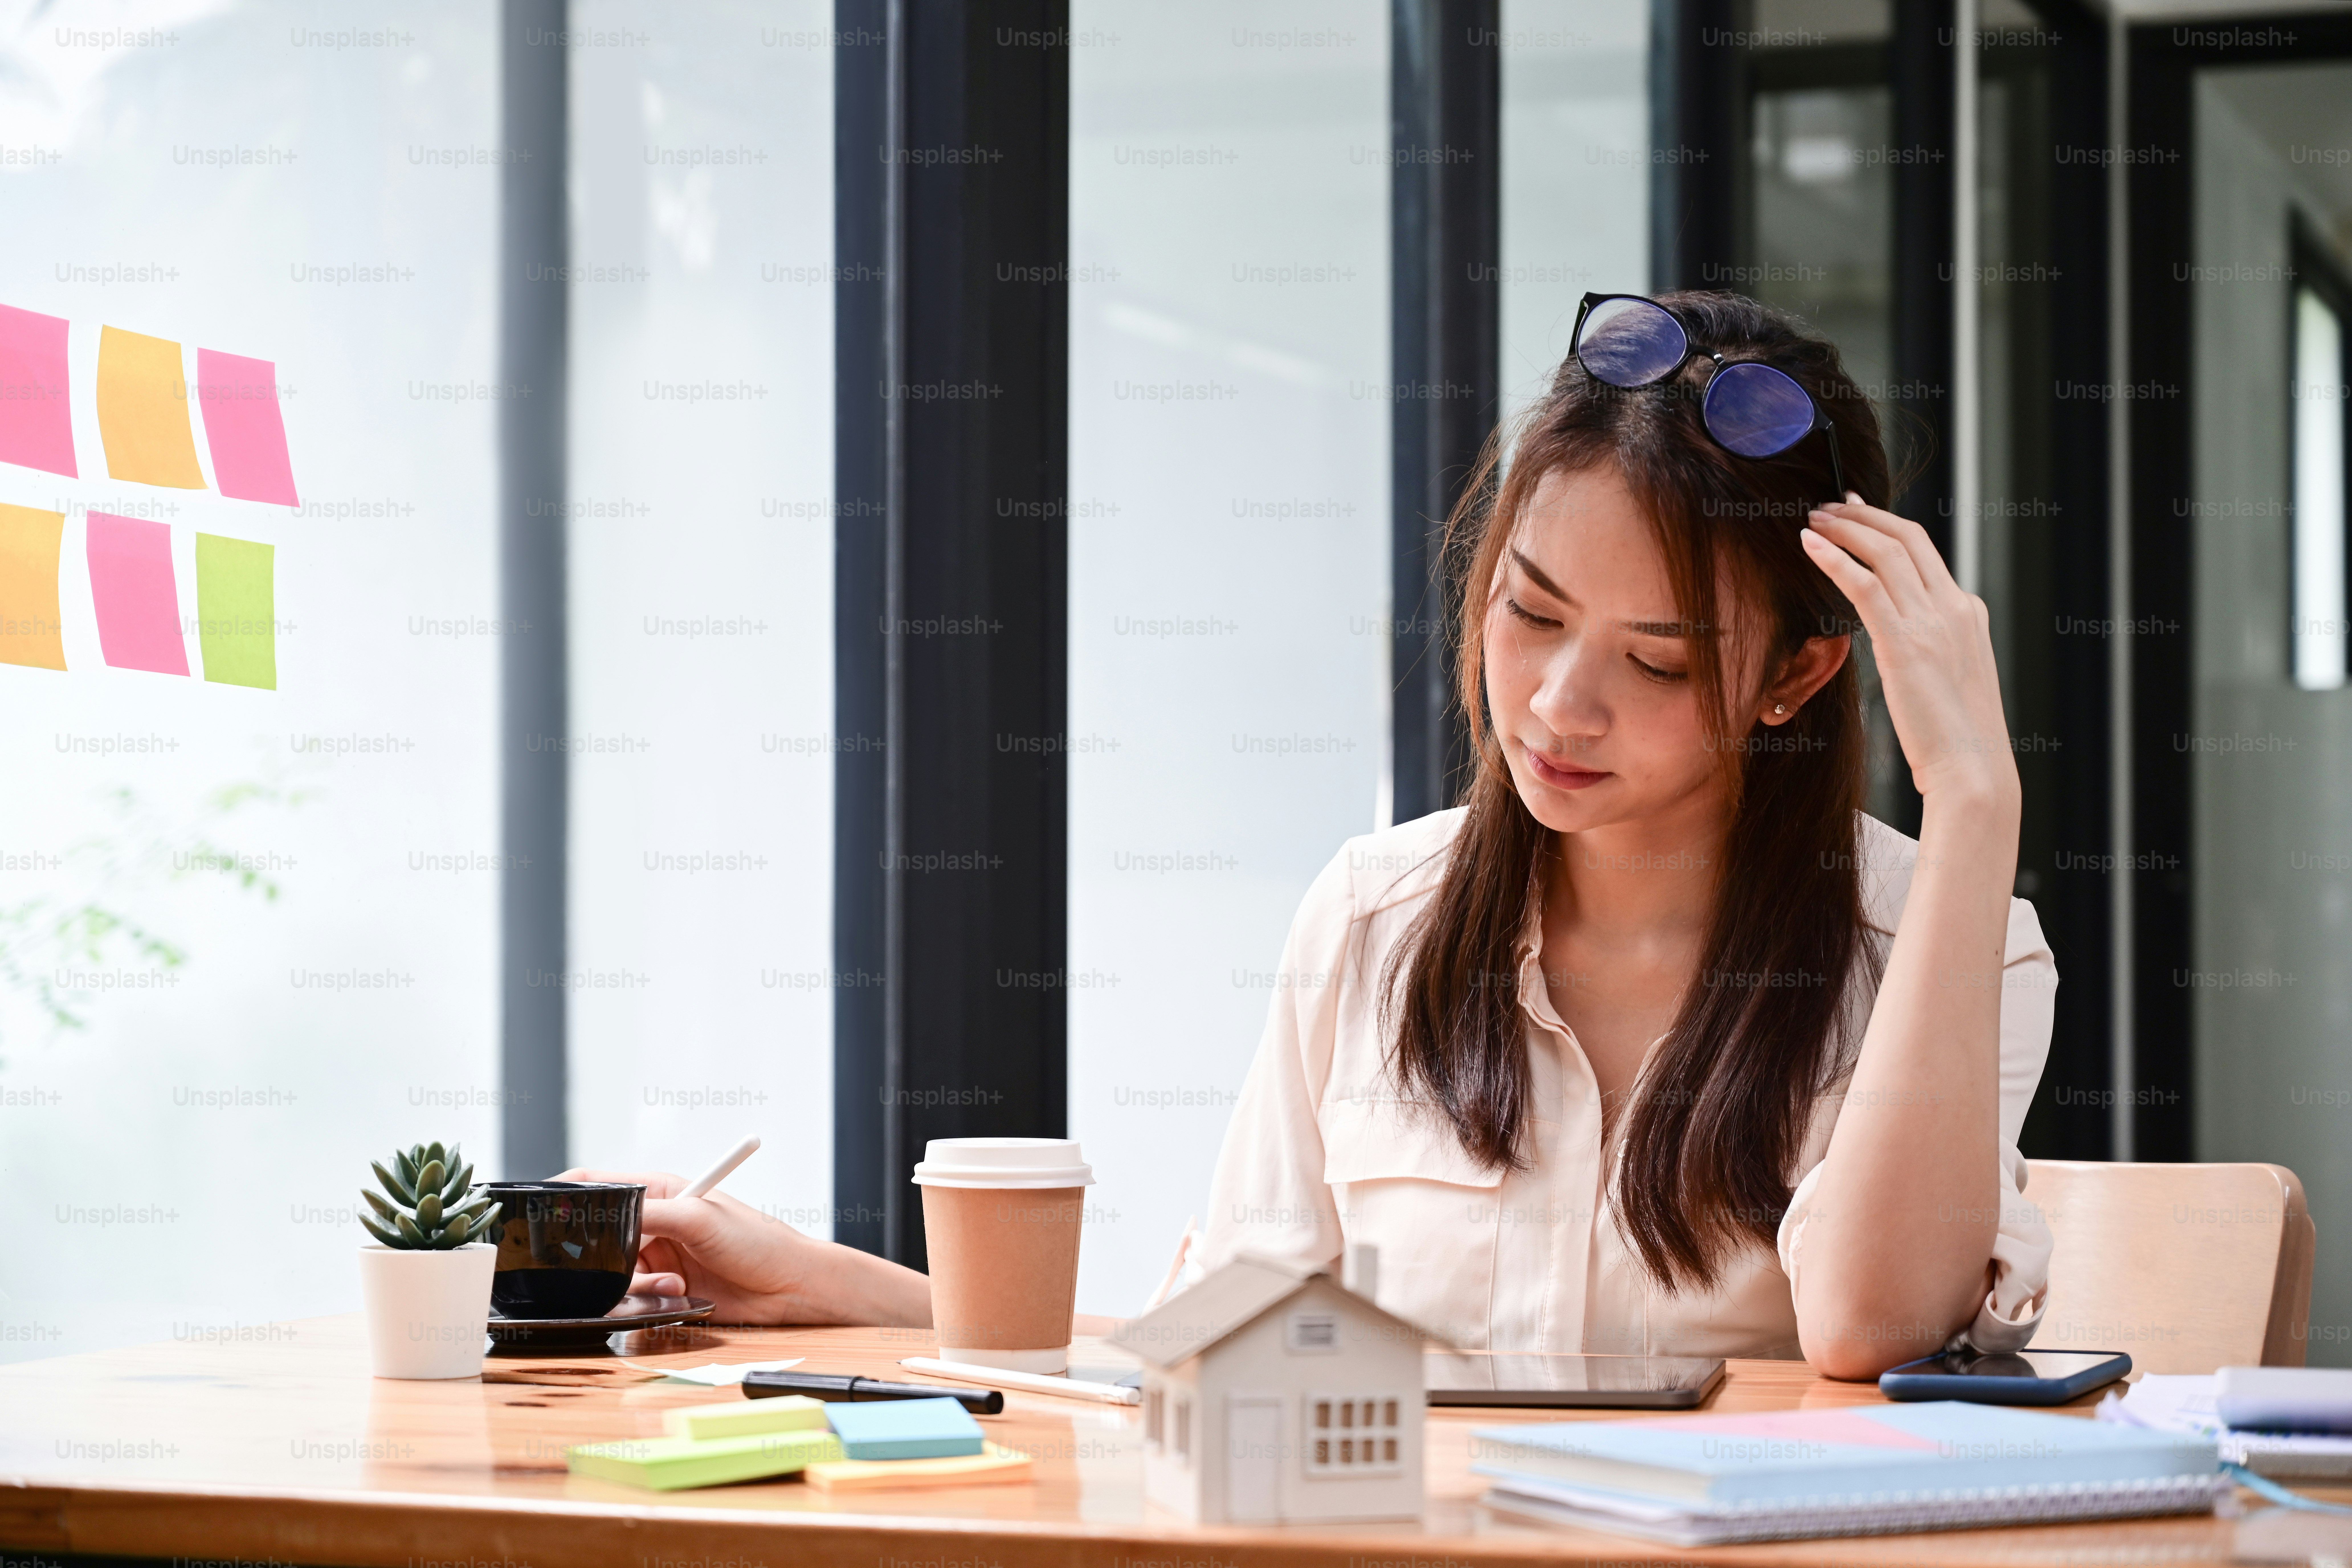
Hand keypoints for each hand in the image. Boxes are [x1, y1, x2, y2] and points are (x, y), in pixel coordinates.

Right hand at [554, 1167, 931, 1326]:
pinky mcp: (664, 1291)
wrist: (792, 1288)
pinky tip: (679, 1295)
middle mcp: (655, 1223)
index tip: (543, 1208)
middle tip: (617, 1264)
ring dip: (635, 1282)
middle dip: (600, 1254)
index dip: (568, 1193)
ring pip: (612, 1272)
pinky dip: (647, 1299)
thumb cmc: (758, 1241)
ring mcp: (658, 1258)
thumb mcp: (701, 1217)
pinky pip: (631, 1298)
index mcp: (662, 1191)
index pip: (601, 1183)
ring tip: (673, 1282)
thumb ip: (651, 1212)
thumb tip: (607, 1211)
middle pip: (599, 1235)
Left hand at [1800, 496, 2019, 810]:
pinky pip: (1865, 586)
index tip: (1858, 511)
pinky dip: (1835, 558)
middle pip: (1906, 537)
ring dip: (1845, 528)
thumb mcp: (1949, 675)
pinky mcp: (1906, 643)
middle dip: (1864, 515)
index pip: (1925, 551)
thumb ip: (1931, 644)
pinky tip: (1809, 545)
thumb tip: (1902, 634)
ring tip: (1813, 518)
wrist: (1973, 768)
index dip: (1887, 524)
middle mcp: (1954, 607)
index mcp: (1967, 612)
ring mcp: (1933, 622)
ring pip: (1885, 552)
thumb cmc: (1955, 735)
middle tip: (1829, 504)